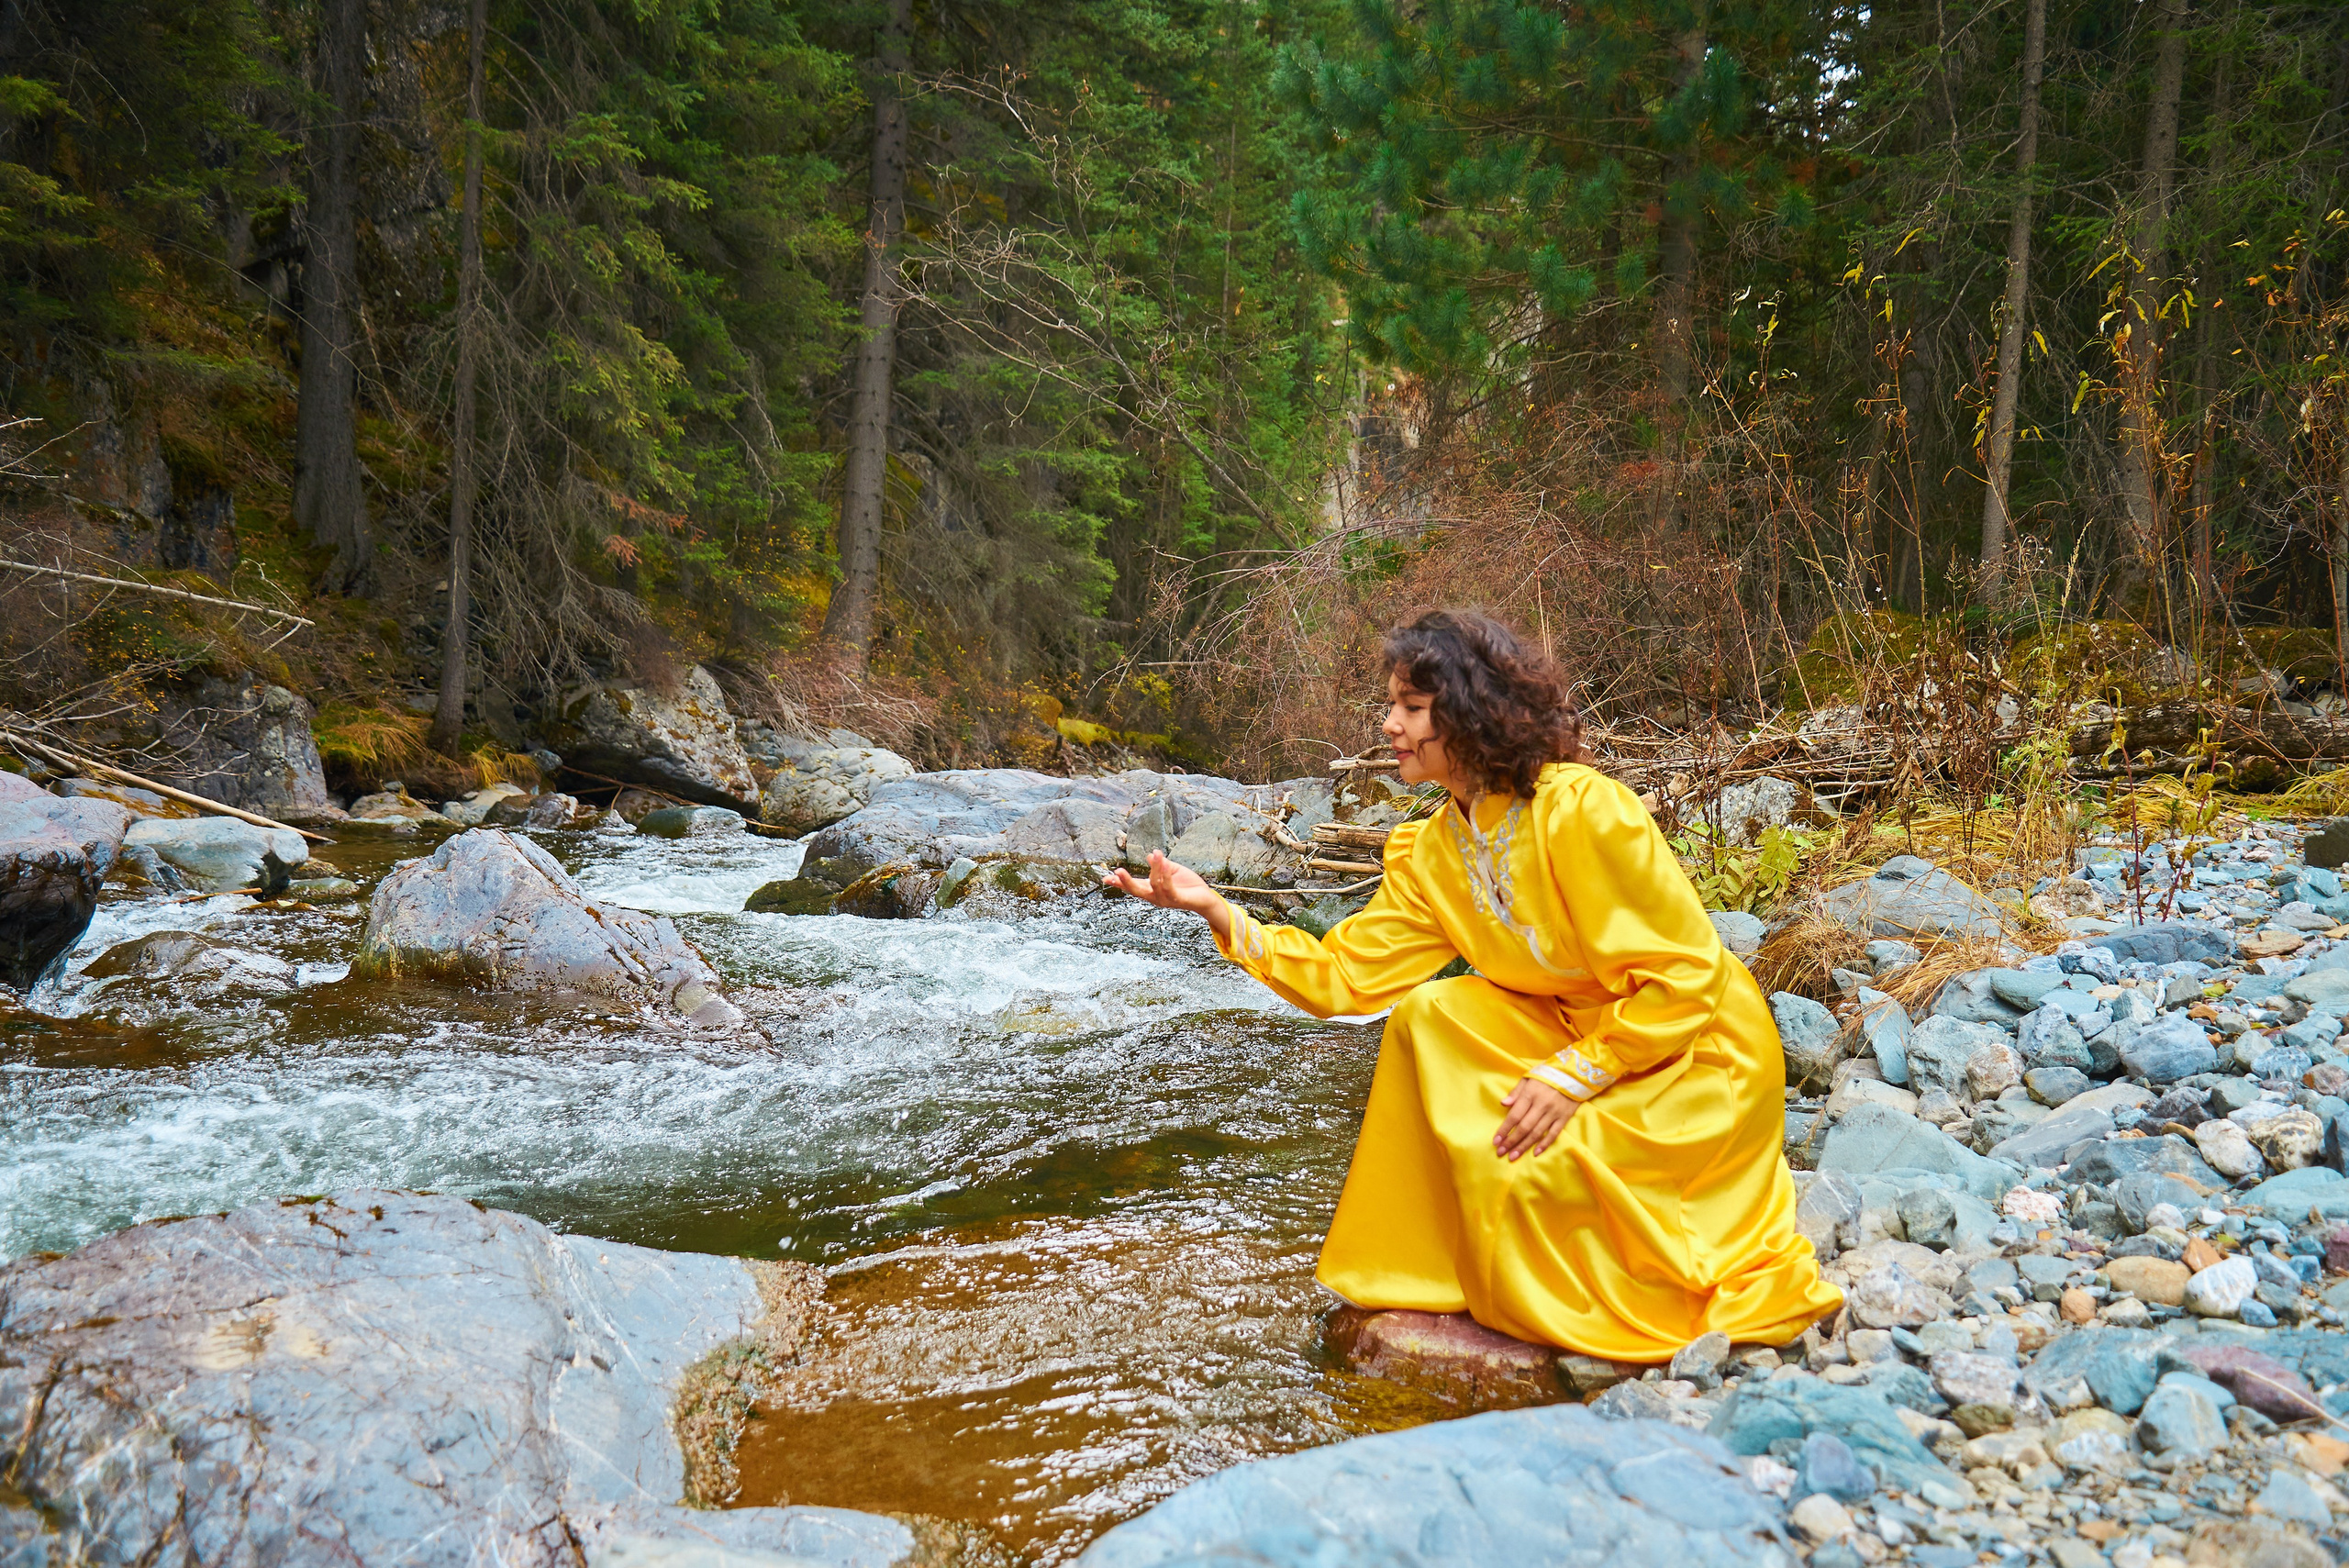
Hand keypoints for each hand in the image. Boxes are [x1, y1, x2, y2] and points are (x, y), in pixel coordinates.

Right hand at [1104, 851, 1231, 940]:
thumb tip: (1150, 855)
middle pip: (1137, 891)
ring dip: (1155, 868)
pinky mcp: (1177, 899)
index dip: (1120, 883)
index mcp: (1151, 890)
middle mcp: (1155, 897)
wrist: (1205, 897)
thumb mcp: (1172, 870)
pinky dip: (1165, 875)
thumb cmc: (1188, 885)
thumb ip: (1161, 864)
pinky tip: (1165, 864)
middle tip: (1117, 872)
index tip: (1105, 878)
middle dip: (1127, 882)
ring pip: (1154, 884)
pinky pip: (1168, 887)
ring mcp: (1165, 900)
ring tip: (1157, 853)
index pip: (1133, 887)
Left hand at [1494, 1077, 1577, 1160]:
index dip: (1504, 1130)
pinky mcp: (1564, 1117)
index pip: (1514, 1115)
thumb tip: (1503, 1104)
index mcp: (1530, 1094)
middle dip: (1511, 1142)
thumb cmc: (1547, 1074)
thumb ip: (1516, 1092)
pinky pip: (1553, 1134)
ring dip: (1524, 1146)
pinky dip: (1544, 1144)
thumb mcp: (1529, 1077)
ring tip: (1513, 1156)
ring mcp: (1554, 1113)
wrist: (1575, 1073)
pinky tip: (1535, 1153)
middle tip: (1500, 1153)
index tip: (1495, 1141)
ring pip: (1537, 1133)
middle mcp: (1541, 1105)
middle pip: (1524, 1127)